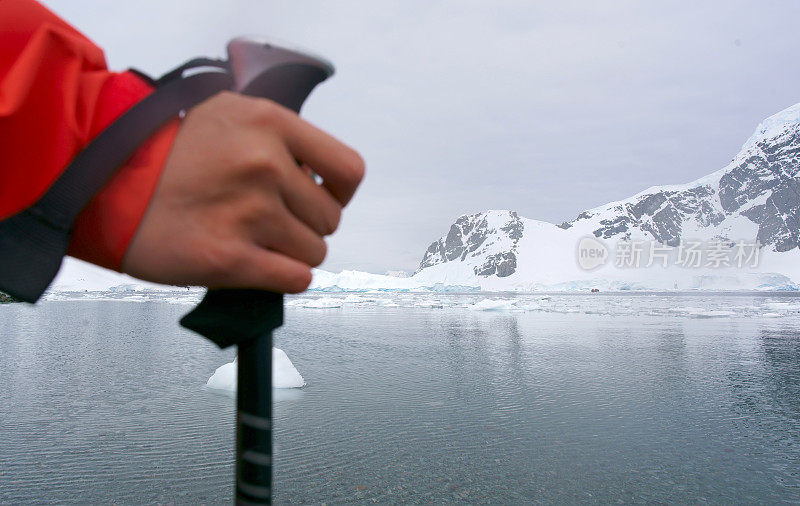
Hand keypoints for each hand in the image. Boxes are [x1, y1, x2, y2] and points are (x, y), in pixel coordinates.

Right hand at [121, 91, 363, 292]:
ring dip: (290, 253)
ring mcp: (249, 213)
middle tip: (268, 220)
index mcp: (271, 124)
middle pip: (329, 219)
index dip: (338, 192)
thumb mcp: (230, 114)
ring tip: (254, 240)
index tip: (318, 197)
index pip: (348, 171)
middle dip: (305, 224)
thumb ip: (281, 137)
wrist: (104, 182)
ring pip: (314, 252)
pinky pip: (295, 279)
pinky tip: (258, 264)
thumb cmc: (168, 150)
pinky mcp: (229, 258)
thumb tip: (318, 178)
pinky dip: (282, 277)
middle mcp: (264, 165)